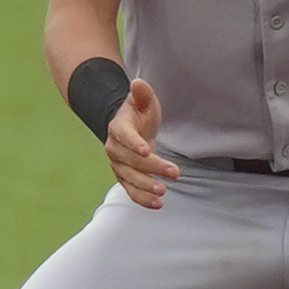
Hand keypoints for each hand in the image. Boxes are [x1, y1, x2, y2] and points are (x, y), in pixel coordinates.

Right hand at [105, 78, 176, 208]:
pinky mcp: (124, 178)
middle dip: (152, 168)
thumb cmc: (138, 113)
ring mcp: (118, 165)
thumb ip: (141, 94)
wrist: (128, 129)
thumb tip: (138, 83)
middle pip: (131, 161)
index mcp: (119, 128)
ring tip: (163, 192)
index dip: (134, 143)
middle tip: (173, 173)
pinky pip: (131, 191)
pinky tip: (158, 204)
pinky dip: (142, 199)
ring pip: (129, 178)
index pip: (124, 136)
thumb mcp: (142, 101)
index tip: (147, 150)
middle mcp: (114, 149)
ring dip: (145, 187)